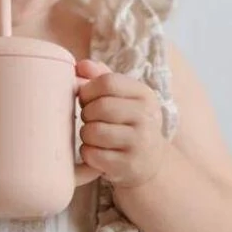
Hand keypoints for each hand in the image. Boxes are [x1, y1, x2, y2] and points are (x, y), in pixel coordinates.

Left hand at [77, 59, 167, 187]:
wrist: (150, 162)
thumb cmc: (129, 124)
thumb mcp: (124, 98)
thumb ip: (101, 77)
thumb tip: (80, 65)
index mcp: (145, 95)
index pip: (107, 81)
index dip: (88, 89)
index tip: (86, 99)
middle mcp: (146, 117)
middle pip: (100, 107)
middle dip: (86, 113)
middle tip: (89, 120)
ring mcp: (140, 143)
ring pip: (93, 131)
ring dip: (85, 134)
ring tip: (93, 136)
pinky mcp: (128, 165)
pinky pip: (92, 154)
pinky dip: (87, 153)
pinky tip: (96, 152)